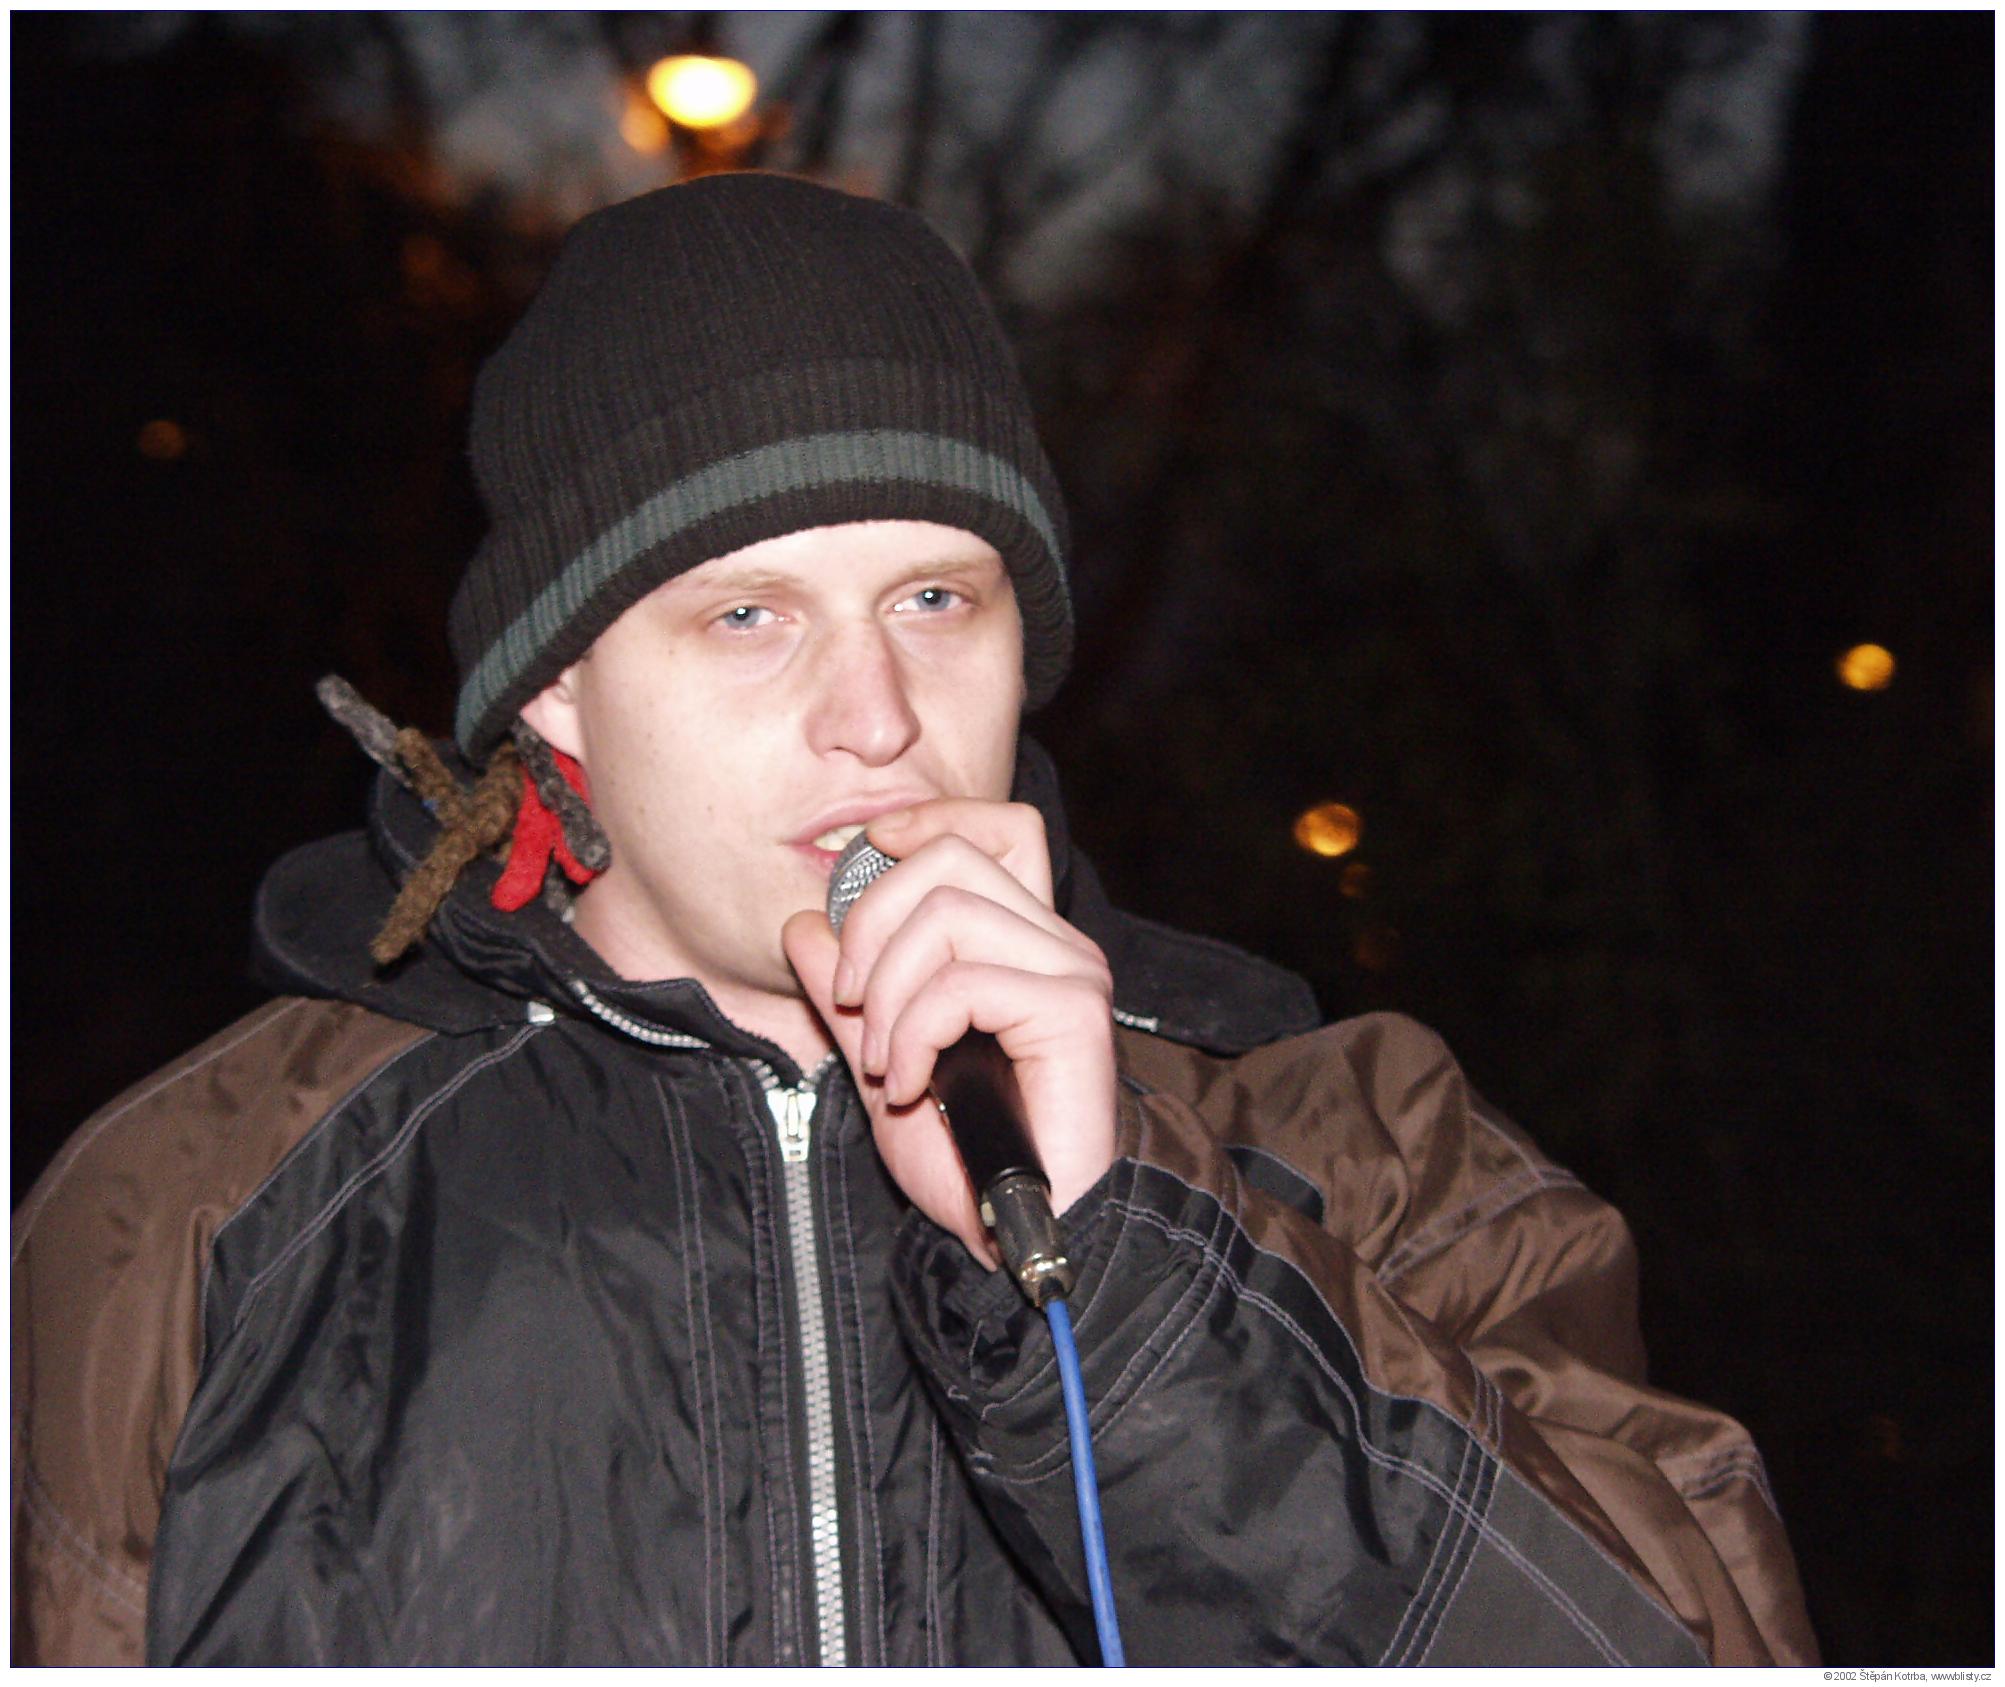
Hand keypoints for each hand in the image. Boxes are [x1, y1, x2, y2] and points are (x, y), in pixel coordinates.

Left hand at [782, 799, 1117, 1265]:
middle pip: (954, 857)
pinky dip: (915, 1031)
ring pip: (950, 912)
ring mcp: (1072, 972)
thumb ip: (849, 996)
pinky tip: (914, 1083)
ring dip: (889, 991)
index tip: (870, 848)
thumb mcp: (885, 1060)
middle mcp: (1058, 945)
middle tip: (851, 1001)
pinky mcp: (1073, 1010)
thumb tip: (804, 925)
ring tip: (887, 1062)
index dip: (931, 819)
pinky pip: (963, 982)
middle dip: (873, 921)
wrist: (1021, 1233)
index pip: (999, 827)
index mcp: (1024, 942)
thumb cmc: (969, 1158)